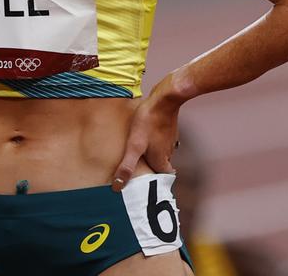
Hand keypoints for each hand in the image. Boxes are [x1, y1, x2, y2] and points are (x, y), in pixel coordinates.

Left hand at [111, 75, 185, 191]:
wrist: (163, 100)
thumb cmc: (148, 123)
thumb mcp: (134, 146)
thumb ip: (127, 166)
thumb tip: (118, 186)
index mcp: (161, 160)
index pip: (163, 178)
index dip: (156, 182)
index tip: (147, 185)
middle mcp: (168, 152)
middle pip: (162, 165)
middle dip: (152, 169)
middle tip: (140, 169)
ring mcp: (170, 140)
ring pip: (162, 152)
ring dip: (153, 154)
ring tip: (140, 154)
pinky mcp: (169, 128)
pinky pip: (161, 139)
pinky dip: (154, 141)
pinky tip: (145, 136)